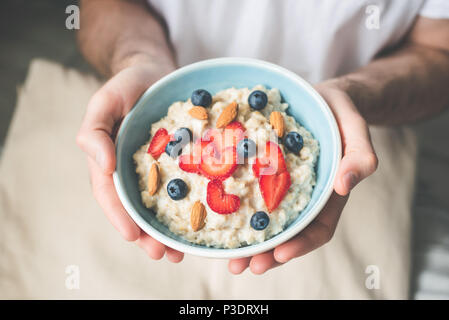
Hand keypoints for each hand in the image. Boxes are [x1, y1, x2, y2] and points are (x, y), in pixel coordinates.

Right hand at [76, 59, 184, 262]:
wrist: (156, 72)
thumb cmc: (127, 86)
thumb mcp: (104, 101)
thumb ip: (94, 130)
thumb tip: (103, 166)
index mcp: (110, 162)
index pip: (111, 195)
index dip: (120, 218)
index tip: (134, 236)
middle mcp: (134, 172)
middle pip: (137, 210)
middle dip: (148, 235)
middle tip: (164, 254)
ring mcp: (159, 170)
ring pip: (161, 206)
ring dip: (170, 231)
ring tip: (182, 251)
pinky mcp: (181, 164)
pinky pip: (186, 187)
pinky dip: (194, 206)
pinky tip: (207, 220)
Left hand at [228, 83, 377, 274]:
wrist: (320, 97)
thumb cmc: (340, 113)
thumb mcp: (355, 128)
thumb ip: (360, 155)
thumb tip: (345, 186)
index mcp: (327, 193)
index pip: (318, 228)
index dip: (301, 245)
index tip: (280, 255)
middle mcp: (303, 196)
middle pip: (287, 233)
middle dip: (267, 253)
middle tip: (243, 266)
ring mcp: (281, 186)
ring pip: (265, 220)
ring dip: (248, 241)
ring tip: (228, 257)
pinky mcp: (263, 171)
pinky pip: (248, 193)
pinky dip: (236, 209)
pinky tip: (216, 214)